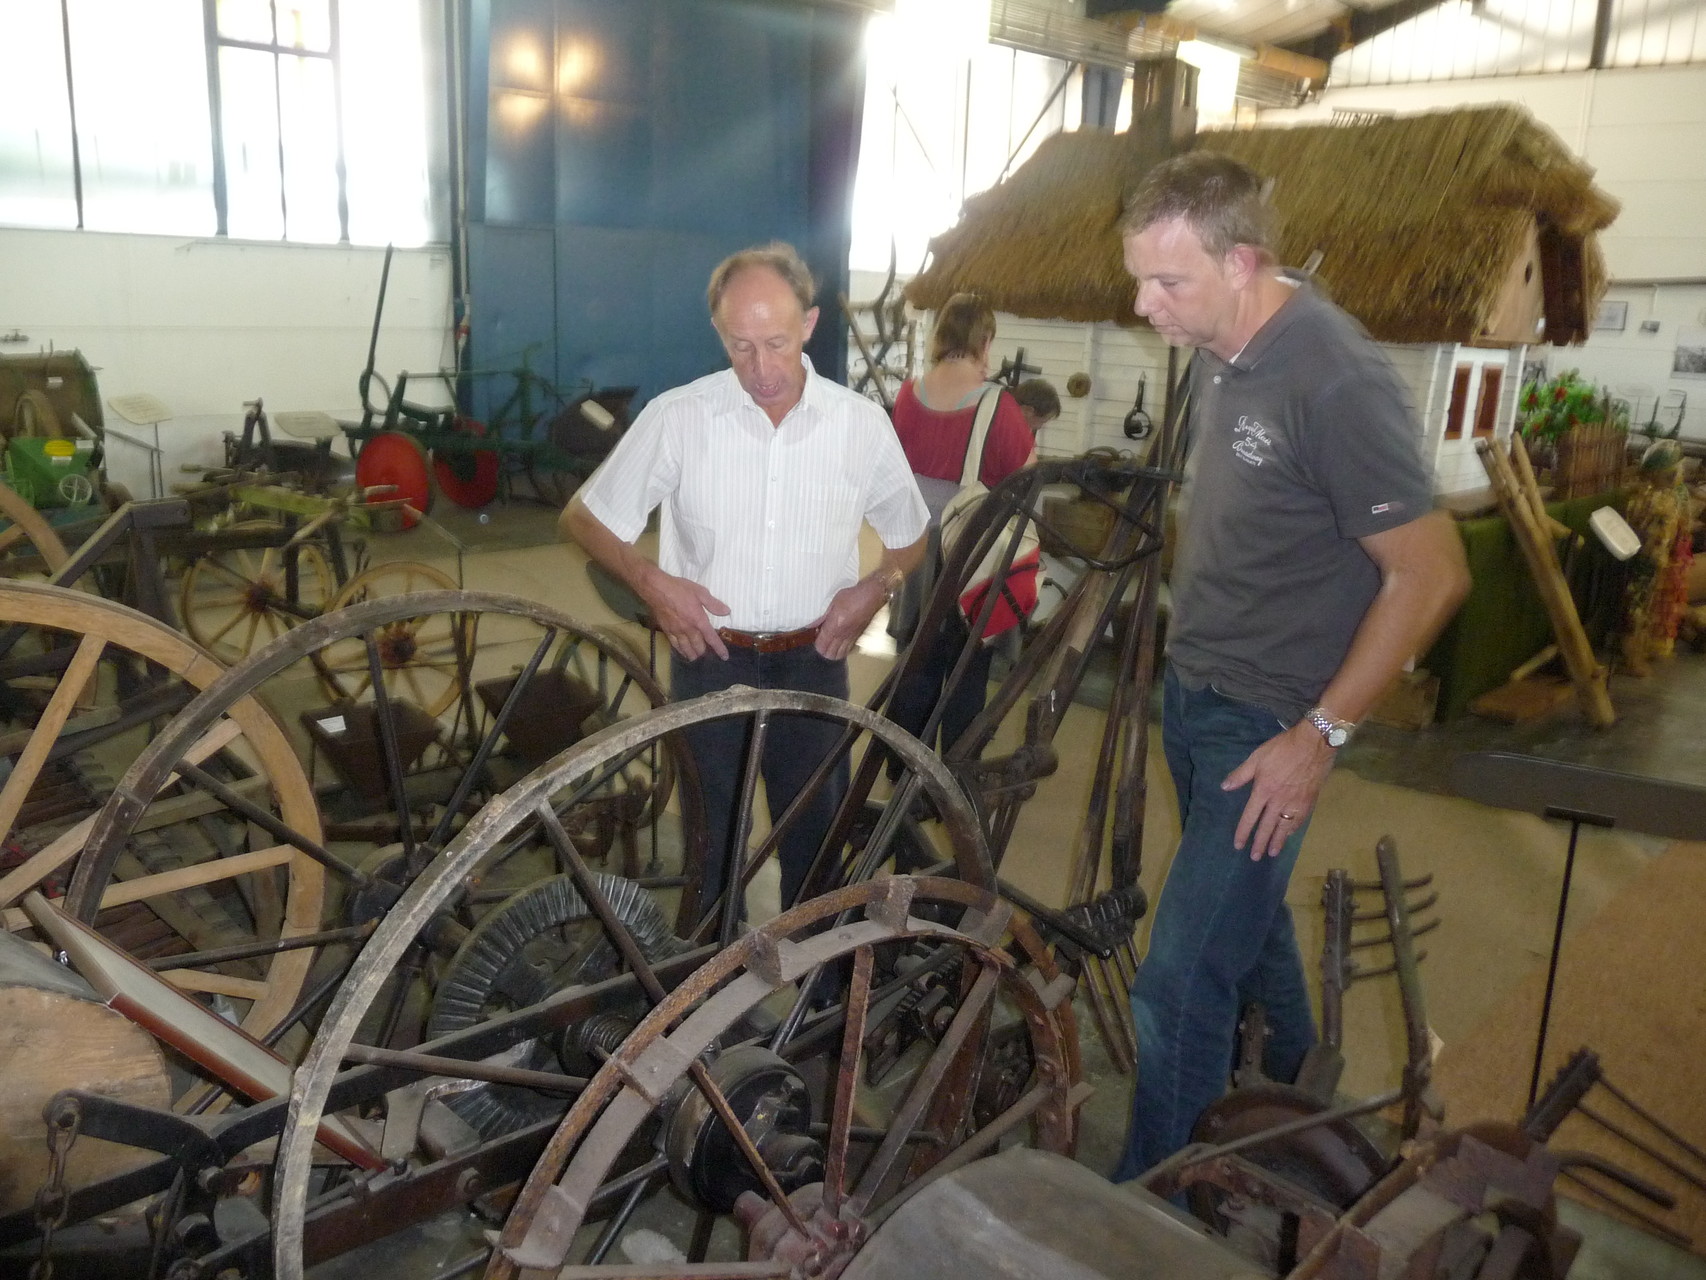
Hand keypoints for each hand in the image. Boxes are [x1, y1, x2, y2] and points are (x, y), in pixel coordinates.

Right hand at [638, 567, 729, 660]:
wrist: (656, 589)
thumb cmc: (679, 588)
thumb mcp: (700, 592)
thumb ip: (713, 604)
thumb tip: (727, 612)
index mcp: (699, 620)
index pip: (711, 638)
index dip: (719, 649)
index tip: (724, 657)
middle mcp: (688, 629)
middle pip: (698, 647)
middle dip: (703, 652)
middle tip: (705, 652)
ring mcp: (676, 631)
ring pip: (686, 649)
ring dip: (692, 654)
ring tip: (695, 657)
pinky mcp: (666, 631)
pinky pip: (675, 645)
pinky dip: (680, 650)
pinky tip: (681, 651)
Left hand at [814, 574, 888, 659]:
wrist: (871, 596)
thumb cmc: (852, 597)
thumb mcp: (832, 602)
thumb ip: (821, 616)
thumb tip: (810, 625)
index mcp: (834, 627)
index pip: (822, 645)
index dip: (817, 644)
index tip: (814, 638)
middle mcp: (843, 635)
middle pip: (830, 654)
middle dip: (823, 651)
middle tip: (820, 642)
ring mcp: (851, 638)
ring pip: (840, 654)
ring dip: (833, 652)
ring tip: (829, 644)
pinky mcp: (858, 637)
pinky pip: (849, 650)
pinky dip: (842, 650)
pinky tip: (840, 644)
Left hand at [1221, 721, 1335, 859]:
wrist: (1314, 744)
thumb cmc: (1283, 748)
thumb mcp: (1257, 757)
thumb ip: (1241, 774)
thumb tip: (1224, 787)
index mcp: (1263, 790)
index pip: (1250, 817)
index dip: (1243, 832)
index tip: (1238, 845)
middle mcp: (1278, 801)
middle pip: (1267, 827)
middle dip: (1260, 844)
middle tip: (1255, 857)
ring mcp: (1295, 803)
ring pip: (1284, 828)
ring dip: (1277, 841)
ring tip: (1272, 853)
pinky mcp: (1309, 801)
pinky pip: (1299, 821)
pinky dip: (1292, 830)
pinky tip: (1288, 835)